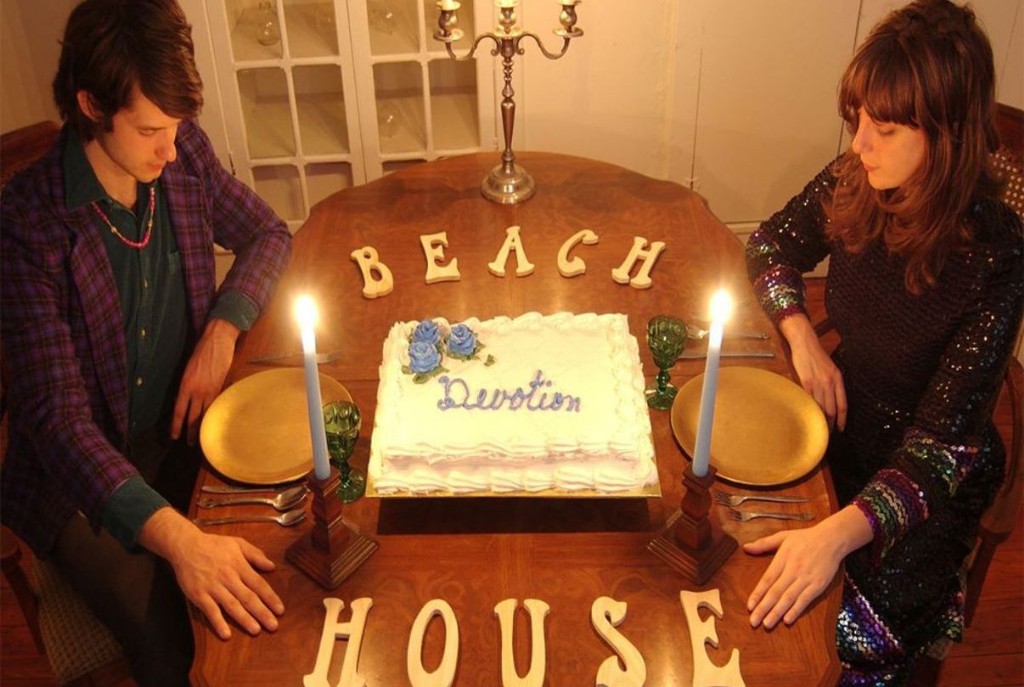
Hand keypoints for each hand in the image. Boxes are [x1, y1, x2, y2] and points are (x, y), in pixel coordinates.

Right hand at [139, 508, 284, 639]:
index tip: (280, 610)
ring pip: (232, 605)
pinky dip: (218, 622)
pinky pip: (210, 611)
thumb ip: (256, 555)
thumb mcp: (238, 543)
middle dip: (262, 613)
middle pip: (248, 597)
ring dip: (244, 619)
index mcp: (239, 565)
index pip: (259, 584)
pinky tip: (226, 634)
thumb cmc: (214, 545)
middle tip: (273, 626)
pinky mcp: (198, 595)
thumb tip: (272, 566)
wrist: (185, 546)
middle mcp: (228, 577)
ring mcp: (213, 587)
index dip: (270, 598)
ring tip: (256, 630)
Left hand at [171, 319, 239, 442]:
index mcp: (185, 385)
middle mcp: (197, 391)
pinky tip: (215, 423)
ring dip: (203, 428)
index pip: (179, 411)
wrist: (217, 341)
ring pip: (206, 415)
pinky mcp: (222, 388)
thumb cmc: (201, 352)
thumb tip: (185, 400)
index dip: (176, 425)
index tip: (174, 436)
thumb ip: (186, 386)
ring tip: (202, 439)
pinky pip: (217, 407)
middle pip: (193, 417)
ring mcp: (211, 391)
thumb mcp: (188, 370)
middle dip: (191, 432)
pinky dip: (215, 416)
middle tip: (190, 444)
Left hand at [743, 505, 871, 628]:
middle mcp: (793, 570)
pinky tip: (787, 620)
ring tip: (767, 624)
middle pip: (776, 592)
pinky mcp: (818, 585)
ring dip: (777, 612)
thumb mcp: (783, 536)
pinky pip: (805, 600)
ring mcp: (806, 578)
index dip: (758, 594)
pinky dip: (796, 610)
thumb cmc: (805, 538)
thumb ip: (763, 543)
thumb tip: (745, 547)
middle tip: (754, 622)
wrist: (832, 539)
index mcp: (783, 558)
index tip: (749, 606)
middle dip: (764, 608)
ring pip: (789, 598)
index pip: (767, 579)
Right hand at [779, 314, 847, 430]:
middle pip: (832, 409)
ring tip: (818, 428)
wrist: (805, 343)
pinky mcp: (806, 382)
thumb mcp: (830, 368)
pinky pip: (809, 400)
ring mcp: (818, 383)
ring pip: (820, 407)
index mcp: (838, 379)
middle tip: (828, 434)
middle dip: (830, 423)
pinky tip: (808, 415)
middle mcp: (830, 382)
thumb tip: (830, 400)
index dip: (842, 419)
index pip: (843, 404)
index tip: (841, 429)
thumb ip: (832, 383)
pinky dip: (809, 409)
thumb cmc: (816, 355)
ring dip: (819, 419)